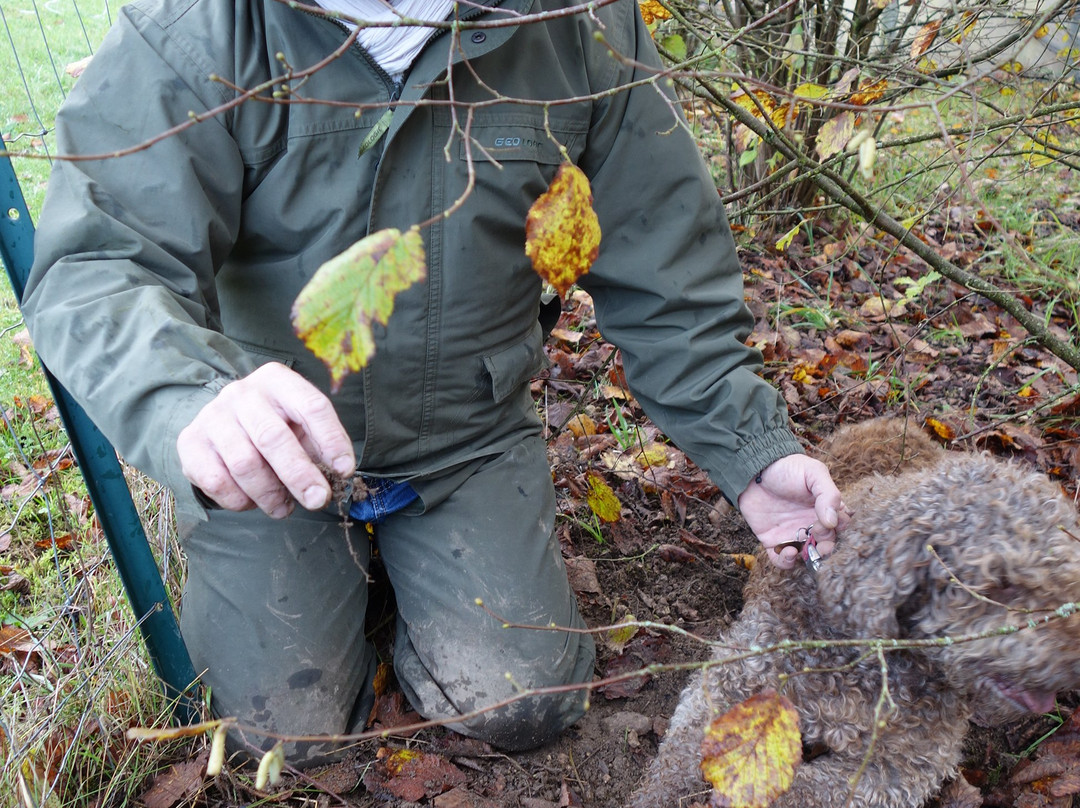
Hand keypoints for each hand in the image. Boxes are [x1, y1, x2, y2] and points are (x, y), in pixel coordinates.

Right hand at [177, 363, 354, 517]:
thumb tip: (339, 472)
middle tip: (317, 500)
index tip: (344, 470)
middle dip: (299, 475)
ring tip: (284, 507)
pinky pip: (217, 481)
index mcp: (277, 381)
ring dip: (270, 494)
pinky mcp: (190, 442)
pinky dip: (239, 500)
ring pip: (244, 464)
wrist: (221, 420)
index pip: (311, 406)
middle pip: (273, 437)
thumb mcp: (300, 424)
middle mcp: (242, 393)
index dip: (331, 440)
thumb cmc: (274, 423)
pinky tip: (251, 501)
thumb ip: (320, 444)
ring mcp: (212, 416)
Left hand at [737, 454, 847, 568]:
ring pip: (808, 555)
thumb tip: (833, 521)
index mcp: (826, 508)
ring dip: (810, 558)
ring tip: (803, 548)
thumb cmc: (787, 468)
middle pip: (828, 543)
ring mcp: (794, 534)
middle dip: (827, 545)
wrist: (754, 469)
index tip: (831, 522)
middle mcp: (812, 524)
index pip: (842, 525)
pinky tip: (788, 551)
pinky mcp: (774, 541)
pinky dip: (787, 563)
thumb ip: (828, 494)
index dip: (840, 528)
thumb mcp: (813, 473)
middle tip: (819, 536)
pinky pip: (782, 561)